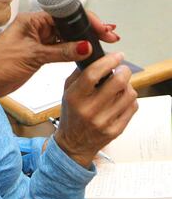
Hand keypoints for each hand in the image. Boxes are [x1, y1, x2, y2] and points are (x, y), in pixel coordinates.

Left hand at [0, 11, 119, 97]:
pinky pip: (60, 49)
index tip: (103, 28)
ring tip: (104, 44)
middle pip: (68, 25)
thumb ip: (62, 51)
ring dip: (83, 41)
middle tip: (110, 37)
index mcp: (32, 20)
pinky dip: (74, 51)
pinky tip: (87, 54)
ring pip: (66, 37)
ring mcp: (38, 40)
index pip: (65, 15)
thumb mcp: (33, 57)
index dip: (85, 20)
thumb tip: (86, 46)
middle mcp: (36, 27)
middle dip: (89, 30)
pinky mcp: (39, 53)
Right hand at [55, 52, 136, 167]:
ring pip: (129, 94)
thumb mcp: (66, 92)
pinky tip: (121, 99)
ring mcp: (104, 121)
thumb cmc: (71, 115)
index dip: (107, 61)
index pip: (92, 74)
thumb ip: (78, 74)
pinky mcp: (116, 129)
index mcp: (74, 98)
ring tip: (120, 86)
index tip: (116, 55)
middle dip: (124, 71)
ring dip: (128, 86)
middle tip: (122, 69)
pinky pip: (133, 107)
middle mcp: (89, 110)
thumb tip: (96, 58)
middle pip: (117, 82)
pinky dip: (130, 99)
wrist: (74, 143)